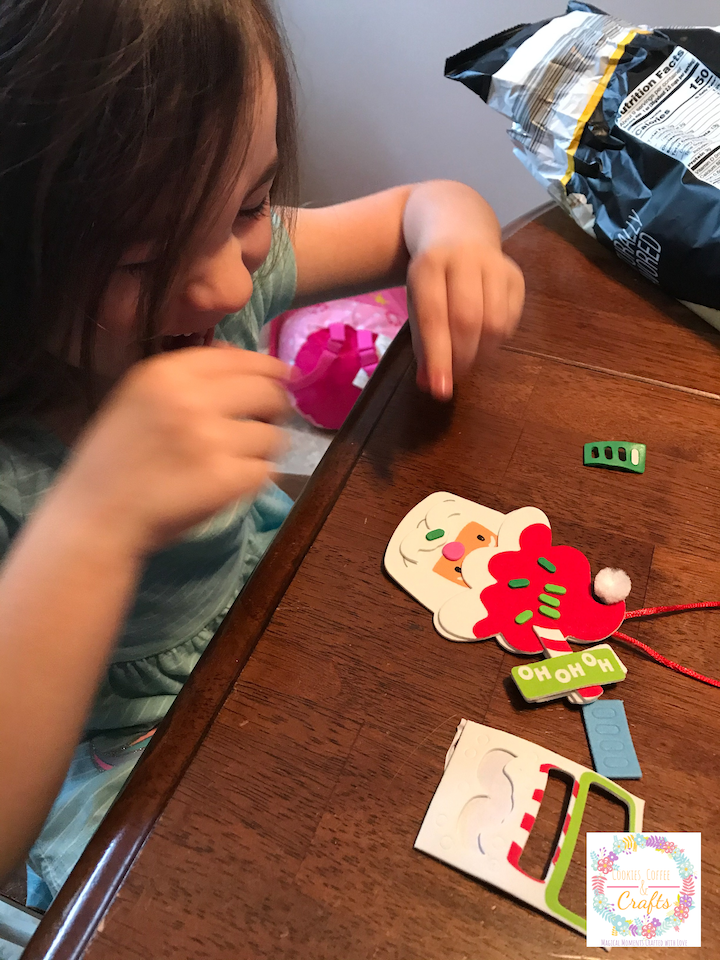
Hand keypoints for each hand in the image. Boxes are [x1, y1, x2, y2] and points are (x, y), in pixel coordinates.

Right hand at [53, 347, 290, 553]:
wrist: (96, 515)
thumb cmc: (114, 461)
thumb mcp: (137, 399)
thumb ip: (185, 379)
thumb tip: (242, 360)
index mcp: (166, 373)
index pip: (240, 358)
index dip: (269, 368)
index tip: (281, 377)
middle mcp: (191, 399)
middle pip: (268, 391)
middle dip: (277, 406)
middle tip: (270, 420)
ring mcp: (212, 439)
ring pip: (273, 435)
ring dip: (265, 448)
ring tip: (242, 459)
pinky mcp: (227, 478)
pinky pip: (265, 471)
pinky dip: (255, 478)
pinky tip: (233, 482)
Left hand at [403, 181, 524, 398]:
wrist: (457, 225)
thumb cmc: (432, 275)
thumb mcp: (417, 300)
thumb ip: (423, 341)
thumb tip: (429, 385)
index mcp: (429, 264)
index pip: (434, 317)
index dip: (438, 356)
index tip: (439, 390)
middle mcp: (464, 260)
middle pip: (468, 320)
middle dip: (462, 357)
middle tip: (455, 378)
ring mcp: (495, 264)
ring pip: (495, 322)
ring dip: (482, 353)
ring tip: (469, 361)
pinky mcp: (515, 274)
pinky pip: (512, 318)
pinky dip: (498, 340)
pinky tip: (484, 341)